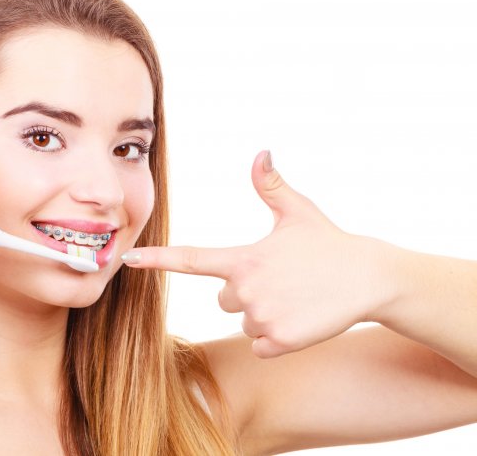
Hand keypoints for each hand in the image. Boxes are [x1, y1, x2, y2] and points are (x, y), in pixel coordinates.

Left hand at [122, 151, 397, 357]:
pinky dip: (278, 338)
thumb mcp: (298, 212)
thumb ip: (271, 186)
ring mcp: (263, 317)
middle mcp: (247, 289)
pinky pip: (262, 345)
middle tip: (282, 281)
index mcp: (243, 258)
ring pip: (246, 323)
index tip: (127, 259)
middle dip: (246, 293)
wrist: (370, 278)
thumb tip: (261, 151)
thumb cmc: (329, 243)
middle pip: (224, 300)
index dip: (157, 259)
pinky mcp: (280, 342)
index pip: (190, 259)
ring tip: (296, 297)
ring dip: (265, 315)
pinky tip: (301, 318)